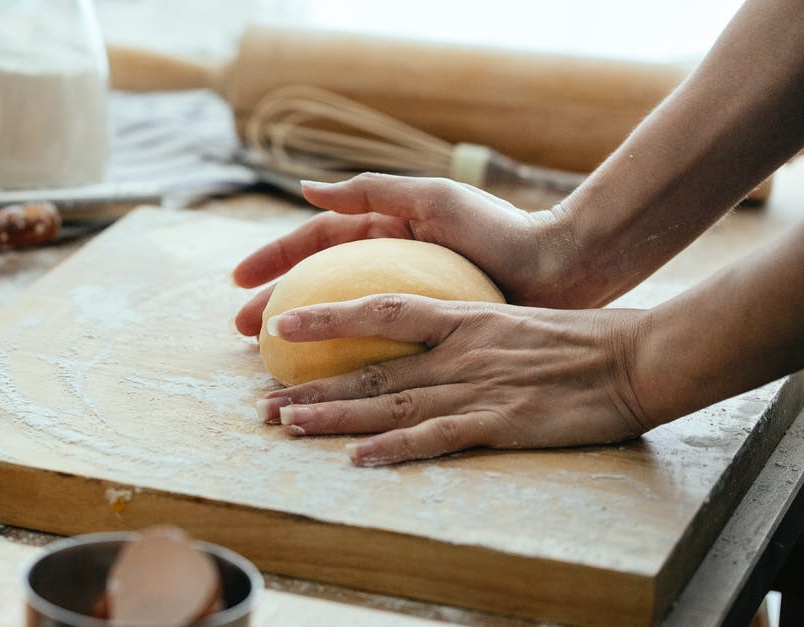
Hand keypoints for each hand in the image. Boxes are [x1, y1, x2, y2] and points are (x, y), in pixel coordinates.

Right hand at [232, 173, 581, 336]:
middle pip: (319, 288)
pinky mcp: (431, 337)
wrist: (562, 267)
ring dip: (303, 344)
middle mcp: (390, 268)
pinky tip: (326, 385)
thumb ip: (371, 192)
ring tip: (272, 364)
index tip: (237, 282)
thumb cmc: (501, 227)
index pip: (315, 244)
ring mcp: (409, 305)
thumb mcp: (433, 199)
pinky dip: (346, 367)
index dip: (274, 260)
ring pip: (341, 326)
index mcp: (386, 232)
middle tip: (242, 334)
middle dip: (277, 308)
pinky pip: (377, 353)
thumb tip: (305, 190)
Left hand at [256, 294, 655, 464]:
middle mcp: (458, 350)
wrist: (634, 357)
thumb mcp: (510, 317)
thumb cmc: (578, 339)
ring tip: (287, 426)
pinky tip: (358, 458)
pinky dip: (395, 447)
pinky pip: (437, 436)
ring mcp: (477, 386)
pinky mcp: (500, 421)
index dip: (326, 317)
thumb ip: (464, 326)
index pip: (378, 309)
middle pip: (370, 368)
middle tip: (264, 404)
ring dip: (334, 416)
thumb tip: (425, 333)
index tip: (280, 323)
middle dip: (313, 387)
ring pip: (389, 401)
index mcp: (461, 316)